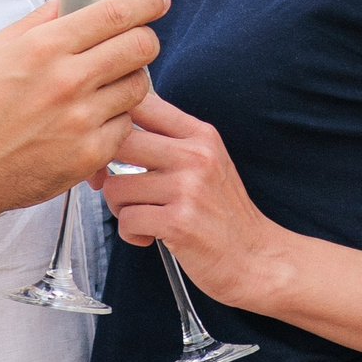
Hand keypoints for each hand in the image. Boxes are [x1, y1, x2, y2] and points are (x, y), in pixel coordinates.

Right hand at [0, 0, 167, 230]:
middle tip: (139, 41)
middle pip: (140, 46)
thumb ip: (38, 20)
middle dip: (146, 38)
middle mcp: (67, 80)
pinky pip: (126, 124)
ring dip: (133, 78)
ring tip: (111, 82)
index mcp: (44, 47)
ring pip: (140, 85)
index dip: (146, 1)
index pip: (115, 13)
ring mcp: (82, 119)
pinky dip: (117, 118)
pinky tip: (95, 118)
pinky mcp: (90, 153)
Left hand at [99, 90, 289, 310]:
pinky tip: (149, 236)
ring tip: (142, 217)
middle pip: (119, 141)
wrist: (256, 258)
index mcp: (199, 134)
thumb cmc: (223, 213)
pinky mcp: (179, 223)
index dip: (112, 123)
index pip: (141, 103)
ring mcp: (188, 188)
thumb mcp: (207, 160)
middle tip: (114, 186)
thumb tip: (115, 125)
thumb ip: (169, 140)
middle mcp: (195, 155)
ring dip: (120, 208)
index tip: (109, 146)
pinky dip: (131, 233)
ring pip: (116, 186)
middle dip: (105, 168)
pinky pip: (127, 220)